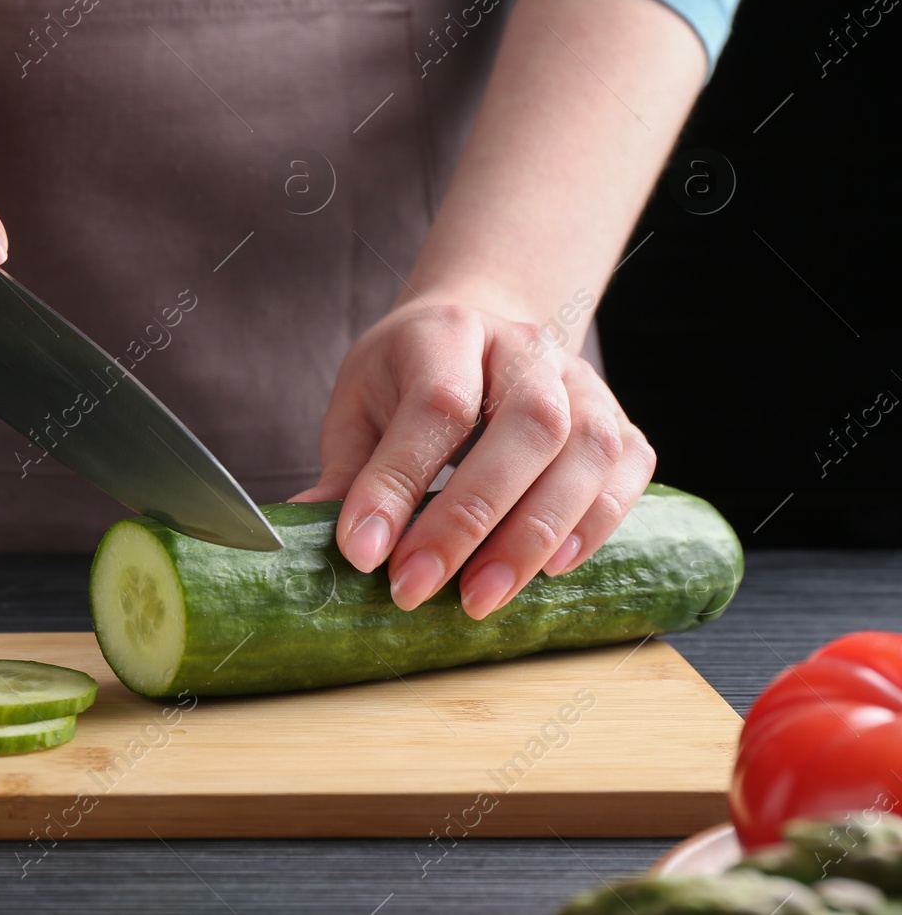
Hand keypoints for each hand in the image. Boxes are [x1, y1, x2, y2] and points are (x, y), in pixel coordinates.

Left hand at [289, 300, 655, 619]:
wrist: (478, 330)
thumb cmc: (408, 376)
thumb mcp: (359, 406)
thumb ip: (346, 471)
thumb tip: (301, 535)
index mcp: (446, 331)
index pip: (435, 405)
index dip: (398, 484)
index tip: (363, 554)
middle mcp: (526, 346)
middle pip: (526, 427)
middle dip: (470, 520)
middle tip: (417, 589)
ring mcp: (582, 379)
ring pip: (588, 449)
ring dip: (535, 534)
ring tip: (479, 597)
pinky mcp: (620, 418)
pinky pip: (628, 468)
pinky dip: (594, 523)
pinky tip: (551, 570)